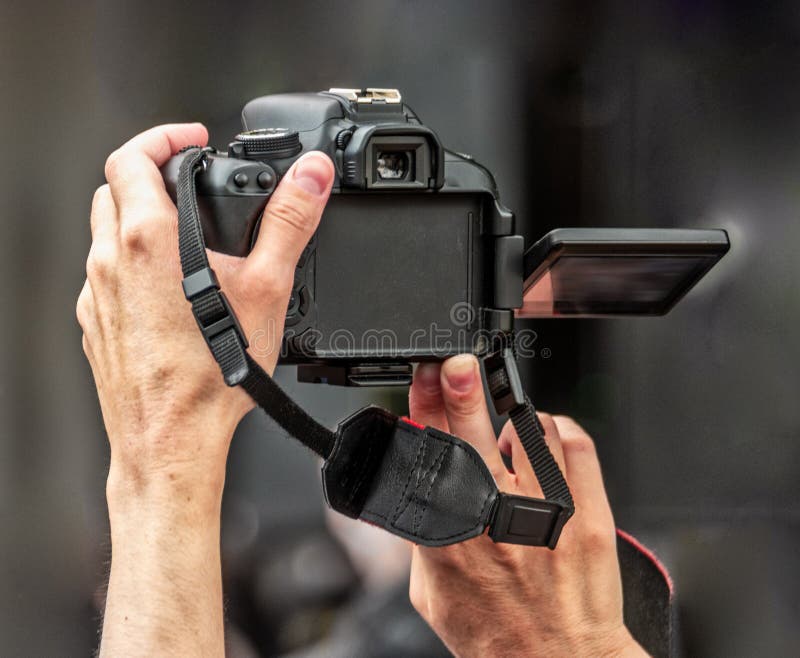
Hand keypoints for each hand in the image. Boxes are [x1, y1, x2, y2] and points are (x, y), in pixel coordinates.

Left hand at [77, 123, 333, 493]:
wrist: (170, 438)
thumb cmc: (210, 373)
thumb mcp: (267, 286)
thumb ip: (289, 221)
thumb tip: (310, 176)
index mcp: (148, 239)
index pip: (132, 156)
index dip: (164, 136)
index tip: (192, 140)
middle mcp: (110, 261)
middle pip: (113, 188)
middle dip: (148, 173)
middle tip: (187, 181)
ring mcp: (95, 294)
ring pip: (104, 233)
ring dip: (138, 219)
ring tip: (183, 236)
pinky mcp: (95, 324)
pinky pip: (105, 276)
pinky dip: (130, 264)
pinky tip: (166, 291)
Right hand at [407, 355, 645, 657]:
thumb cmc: (493, 635)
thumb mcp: (430, 592)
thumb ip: (420, 535)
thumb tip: (415, 490)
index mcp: (449, 534)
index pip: (429, 450)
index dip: (424, 404)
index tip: (423, 376)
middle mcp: (495, 517)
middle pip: (474, 431)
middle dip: (460, 387)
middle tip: (456, 363)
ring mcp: (546, 512)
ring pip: (531, 429)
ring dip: (512, 411)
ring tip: (503, 419)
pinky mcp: (586, 514)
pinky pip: (577, 446)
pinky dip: (558, 427)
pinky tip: (545, 432)